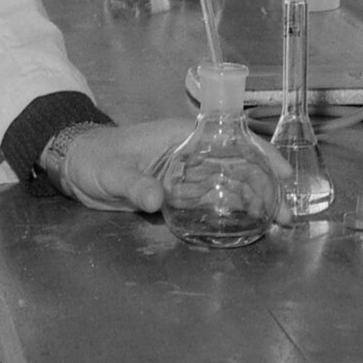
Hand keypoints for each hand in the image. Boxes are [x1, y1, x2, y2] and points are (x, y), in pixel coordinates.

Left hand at [53, 118, 294, 227]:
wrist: (78, 167)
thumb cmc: (97, 158)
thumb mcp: (114, 172)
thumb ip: (134, 185)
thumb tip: (158, 200)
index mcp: (184, 136)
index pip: (232, 140)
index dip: (262, 154)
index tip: (284, 175)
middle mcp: (192, 153)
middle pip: (238, 166)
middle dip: (266, 187)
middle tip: (285, 216)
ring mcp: (187, 173)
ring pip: (230, 184)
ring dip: (254, 201)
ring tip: (275, 224)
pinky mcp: (179, 192)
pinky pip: (213, 199)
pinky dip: (233, 210)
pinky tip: (248, 226)